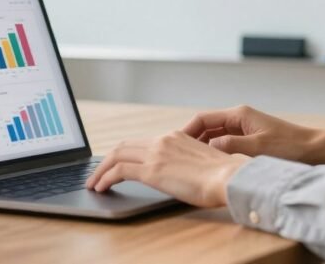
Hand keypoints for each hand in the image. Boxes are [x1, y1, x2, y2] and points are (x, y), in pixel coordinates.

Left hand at [86, 131, 249, 206]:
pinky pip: (119, 171)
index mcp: (175, 137)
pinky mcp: (152, 170)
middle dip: (107, 160)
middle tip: (97, 173)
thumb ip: (186, 163)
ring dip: (101, 170)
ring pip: (116, 156)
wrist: (231, 177)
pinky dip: (105, 178)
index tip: (116, 163)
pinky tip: (101, 188)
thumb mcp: (202, 163)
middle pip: (124, 146)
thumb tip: (179, 175)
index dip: (125, 152)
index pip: (142, 142)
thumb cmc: (224, 176)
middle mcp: (163, 140)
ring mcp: (156, 153)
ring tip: (93, 183)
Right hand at [182, 105, 324, 164]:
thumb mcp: (257, 148)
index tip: (175, 144)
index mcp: (239, 115)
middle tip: (177, 157)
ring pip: (214, 137)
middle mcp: (239, 119)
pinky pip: (224, 146)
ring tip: (189, 163)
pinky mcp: (249, 141)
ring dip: (202, 148)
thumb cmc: (290, 147)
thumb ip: (231, 146)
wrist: (314, 150)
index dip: (186, 130)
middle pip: (206, 128)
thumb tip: (208, 148)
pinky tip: (210, 166)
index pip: (202, 118)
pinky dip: (215, 153)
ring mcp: (244, 130)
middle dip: (191, 140)